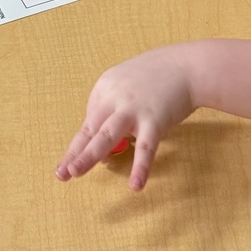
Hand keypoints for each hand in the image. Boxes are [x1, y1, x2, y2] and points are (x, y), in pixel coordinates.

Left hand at [55, 46, 196, 190]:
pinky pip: (145, 147)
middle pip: (90, 129)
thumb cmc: (159, 77)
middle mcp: (114, 96)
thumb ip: (117, 110)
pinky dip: (139, 167)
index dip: (87, 141)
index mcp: (105, 87)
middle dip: (74, 152)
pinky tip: (135, 186)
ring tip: (75, 173)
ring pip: (106, 136)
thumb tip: (110, 148)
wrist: (188, 65)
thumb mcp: (129, 85)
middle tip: (61, 173)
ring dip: (89, 156)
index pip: (90, 120)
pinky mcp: (154, 119)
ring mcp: (133, 108)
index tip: (83, 156)